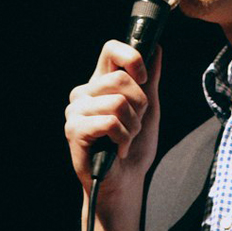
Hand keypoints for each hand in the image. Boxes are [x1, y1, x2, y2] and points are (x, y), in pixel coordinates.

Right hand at [64, 40, 161, 230]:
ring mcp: (76, 111)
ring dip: (132, 126)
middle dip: (140, 105)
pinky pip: (110, 122)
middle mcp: (84, 93)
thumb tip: (157, 49)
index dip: (132, 58)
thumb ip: (150, 79)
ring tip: (125, 139)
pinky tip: (118, 149)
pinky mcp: (75, 130)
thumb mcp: (148, 109)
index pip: (110, 49)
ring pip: (118, 102)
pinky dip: (123, 138)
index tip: (144, 78)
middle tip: (134, 124)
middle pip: (121, 80)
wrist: (126, 181)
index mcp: (100, 83)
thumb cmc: (134, 146)